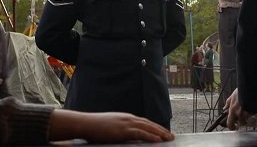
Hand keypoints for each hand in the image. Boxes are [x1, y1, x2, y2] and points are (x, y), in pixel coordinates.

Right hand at [49, 110, 173, 142]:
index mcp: (125, 118)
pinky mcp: (123, 130)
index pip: (144, 122)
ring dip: (160, 133)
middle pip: (148, 123)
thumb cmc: (95, 127)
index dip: (154, 127)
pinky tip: (158, 140)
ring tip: (169, 138)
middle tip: (171, 135)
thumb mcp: (110, 127)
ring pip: (147, 127)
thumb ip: (121, 131)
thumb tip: (128, 137)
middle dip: (161, 129)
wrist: (85, 123)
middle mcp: (128, 118)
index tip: (162, 131)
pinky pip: (140, 133)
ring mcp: (126, 123)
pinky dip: (150, 136)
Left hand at [224, 88, 248, 129]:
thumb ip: (228, 103)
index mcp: (233, 110)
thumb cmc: (241, 92)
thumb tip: (224, 108)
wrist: (251, 88)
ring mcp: (248, 113)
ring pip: (246, 118)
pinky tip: (250, 106)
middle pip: (240, 122)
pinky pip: (251, 114)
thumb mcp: (232, 97)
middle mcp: (240, 114)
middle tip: (240, 116)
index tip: (232, 127)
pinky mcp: (254, 112)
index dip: (231, 127)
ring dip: (246, 116)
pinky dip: (251, 112)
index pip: (230, 123)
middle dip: (241, 121)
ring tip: (246, 108)